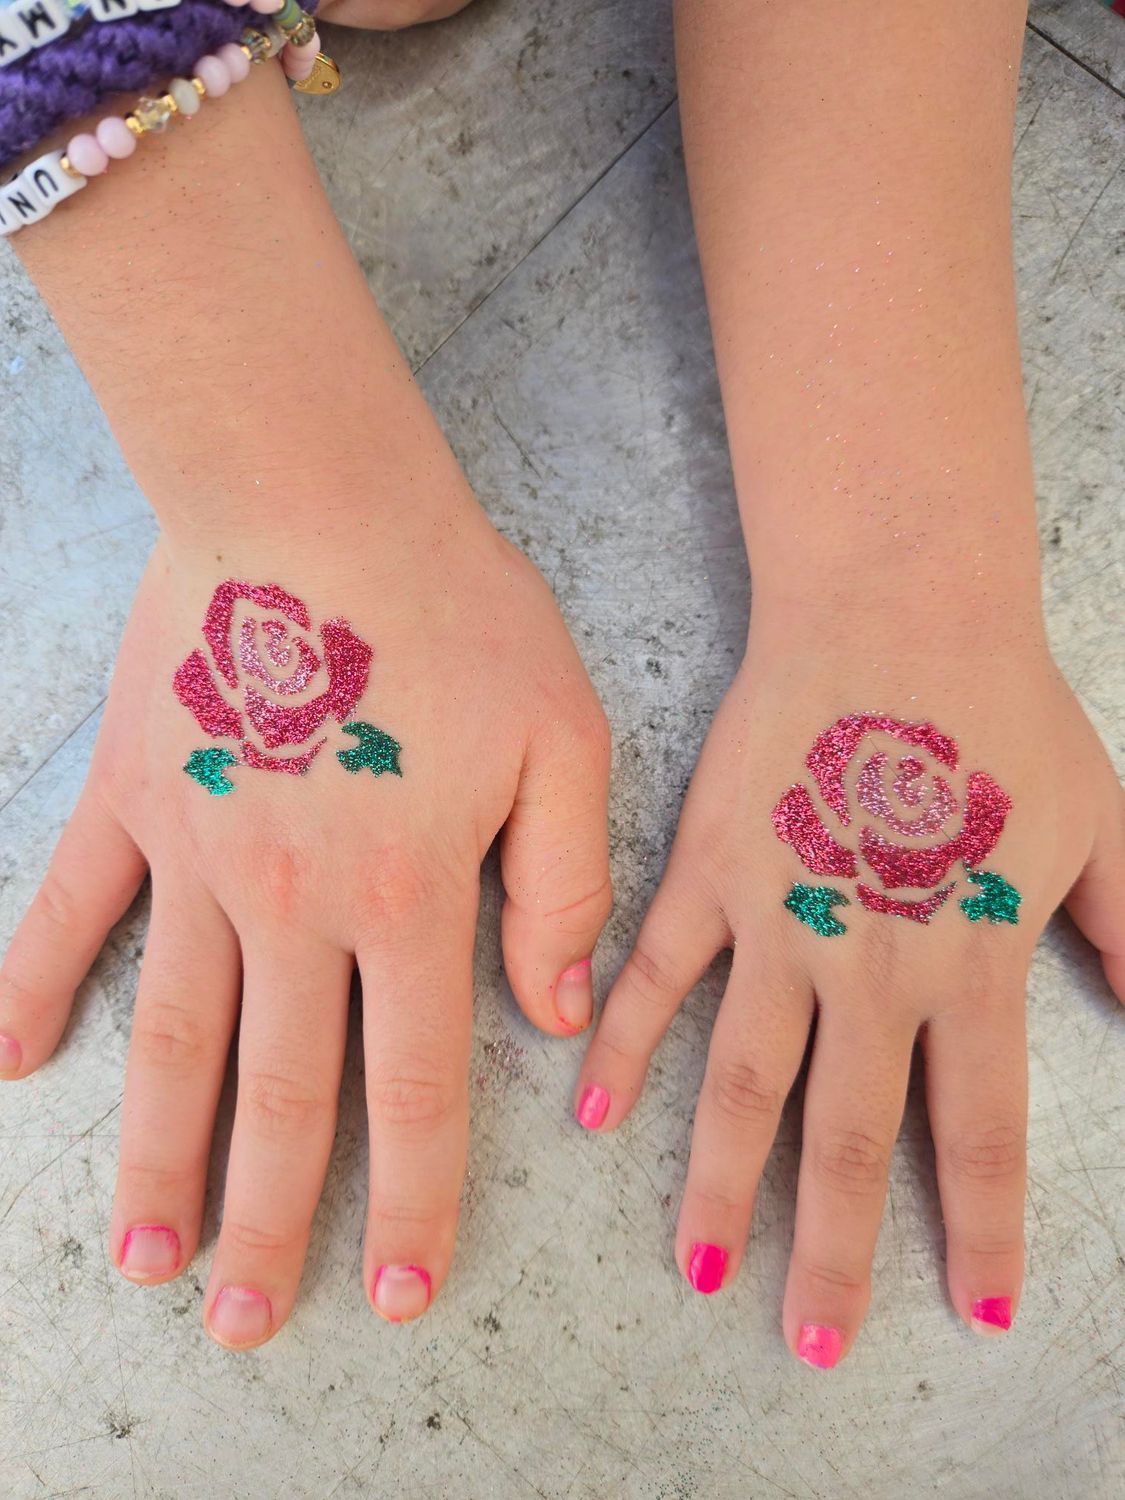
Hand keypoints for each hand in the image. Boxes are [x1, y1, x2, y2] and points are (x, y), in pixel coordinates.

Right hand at [0, 492, 610, 1348]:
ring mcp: (196, 858)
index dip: (410, 1202)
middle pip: (278, 1096)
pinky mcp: (128, 799)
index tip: (396, 1292)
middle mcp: (296, 905)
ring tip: (142, 1259)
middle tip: (244, 1323)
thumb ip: (562, 888)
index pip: (414, 1090)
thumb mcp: (562, 742)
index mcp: (410, 899)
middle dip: (267, 1221)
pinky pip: (66, 908)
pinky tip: (5, 1064)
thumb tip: (555, 1018)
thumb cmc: (456, 611)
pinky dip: (27, 983)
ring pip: (173, 1038)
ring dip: (156, 1157)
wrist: (320, 499)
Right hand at [574, 631, 1123, 1366]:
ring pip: (747, 1080)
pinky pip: (655, 974)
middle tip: (811, 1347)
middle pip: (850, 1136)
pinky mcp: (710, 872)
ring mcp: (779, 921)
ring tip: (701, 1272)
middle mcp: (871, 966)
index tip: (968, 1313)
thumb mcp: (1100, 823)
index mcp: (970, 961)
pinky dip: (623, 1043)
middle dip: (832, 1252)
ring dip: (722, 1184)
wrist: (896, 613)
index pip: (977, 1133)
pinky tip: (596, 1111)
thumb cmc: (999, 713)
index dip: (978, 1232)